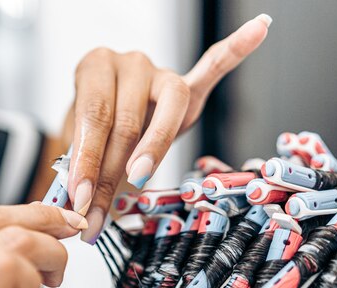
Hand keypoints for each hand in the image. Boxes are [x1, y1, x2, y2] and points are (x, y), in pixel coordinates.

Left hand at [65, 14, 271, 242]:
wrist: (108, 118)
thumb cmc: (94, 129)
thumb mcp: (78, 143)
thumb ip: (83, 167)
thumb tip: (81, 207)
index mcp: (94, 68)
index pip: (93, 116)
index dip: (88, 160)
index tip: (81, 197)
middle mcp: (129, 64)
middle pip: (126, 120)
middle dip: (110, 172)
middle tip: (97, 208)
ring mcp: (160, 72)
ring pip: (166, 111)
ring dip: (152, 151)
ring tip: (139, 176)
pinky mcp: (188, 86)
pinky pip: (213, 67)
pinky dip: (235, 50)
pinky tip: (258, 31)